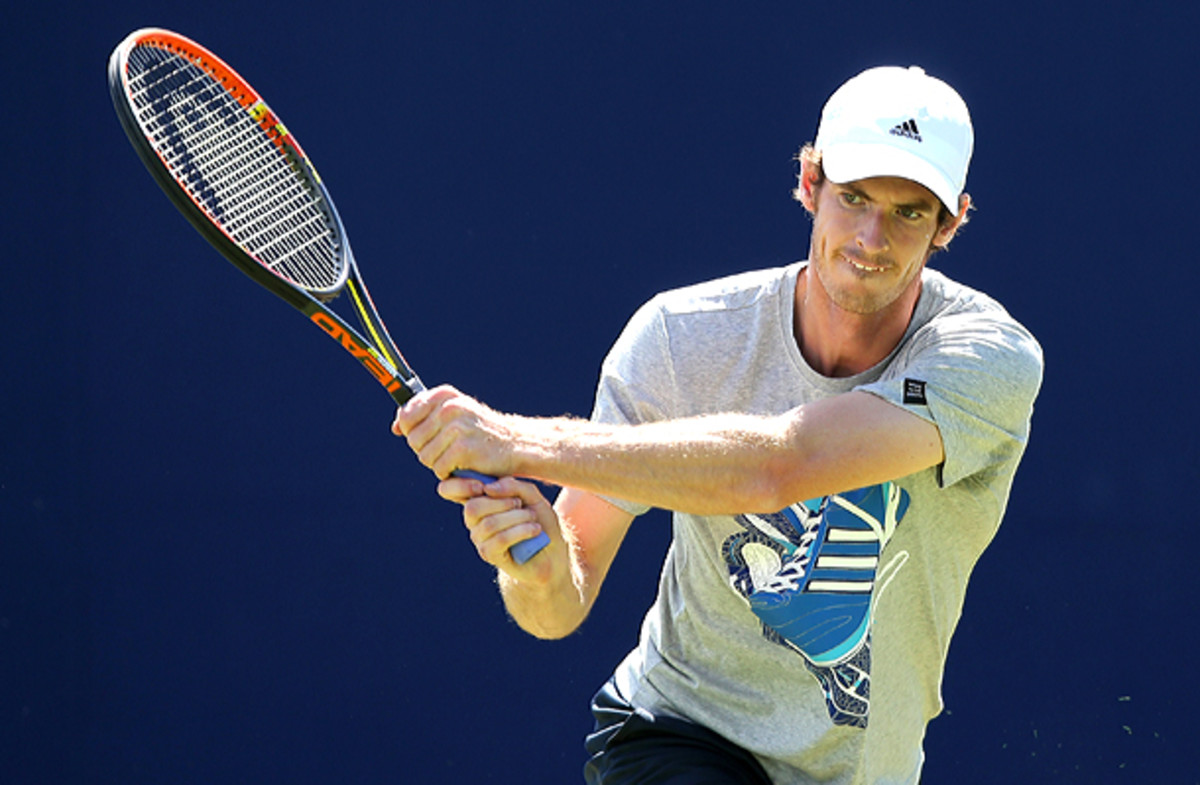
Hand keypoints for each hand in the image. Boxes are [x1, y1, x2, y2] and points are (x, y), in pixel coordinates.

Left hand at [391, 385, 516, 478]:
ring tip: (456, 458)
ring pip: (424, 457)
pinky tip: (463, 466)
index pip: (406, 416)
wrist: (515, 444)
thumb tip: (395, 427)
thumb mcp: (454, 414)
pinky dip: (448, 473)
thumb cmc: (480, 431)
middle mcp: (449, 408)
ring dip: (437, 464)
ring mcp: (456, 428)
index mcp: (444, 396)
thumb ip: (423, 416)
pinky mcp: (463, 449)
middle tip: (446, 451)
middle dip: (426, 451)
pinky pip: (438, 468)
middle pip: (413, 440)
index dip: (412, 432)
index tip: (429, 437)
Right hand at [438, 475, 560, 581]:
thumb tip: (489, 488)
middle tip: (521, 504)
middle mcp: (474, 519)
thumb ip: (512, 486)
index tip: (483, 486)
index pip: (450, 490)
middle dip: (502, 502)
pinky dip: (521, 531)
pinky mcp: (489, 555)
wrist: (552, 552)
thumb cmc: (539, 520)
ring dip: (517, 518)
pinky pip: (500, 540)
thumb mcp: (531, 496)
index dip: (459, 485)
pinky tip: (535, 530)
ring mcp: (479, 538)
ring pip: (490, 524)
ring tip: (533, 519)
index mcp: (479, 499)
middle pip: (473, 507)